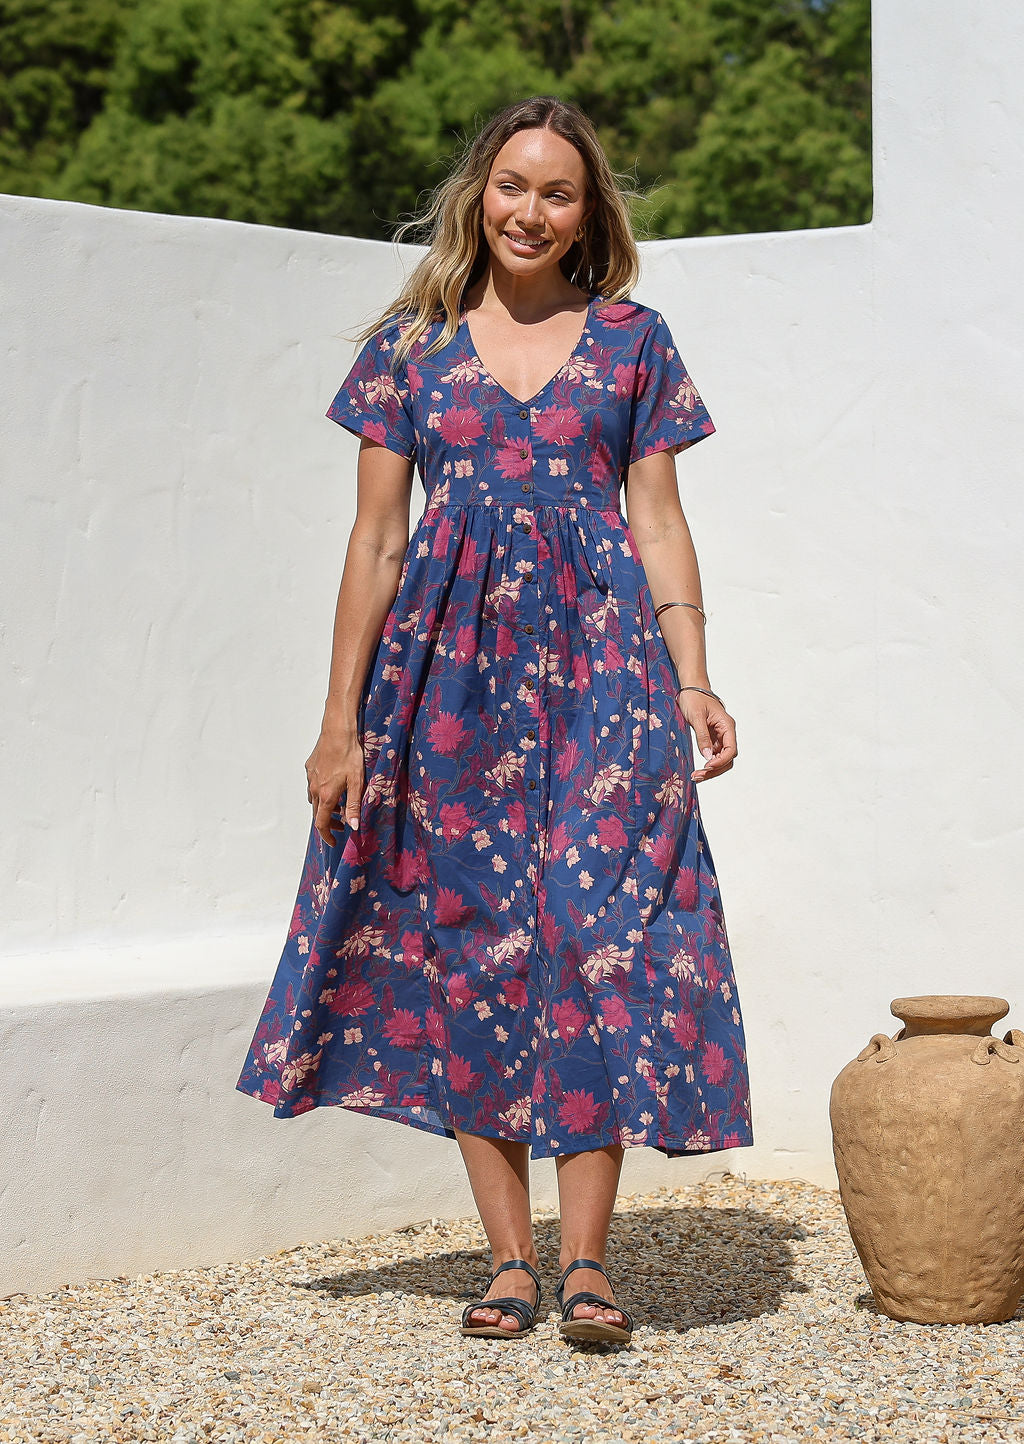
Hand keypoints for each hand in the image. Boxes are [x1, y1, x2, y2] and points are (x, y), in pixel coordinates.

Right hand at [305, 726, 364, 845]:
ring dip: (325, 807)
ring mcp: (310, 777)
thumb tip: (353, 827)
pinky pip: (313, 786)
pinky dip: (321, 792)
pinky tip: (332, 785)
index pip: (321, 823)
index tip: (333, 842)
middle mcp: (315, 788)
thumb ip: (354, 806)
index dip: (327, 835)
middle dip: (329, 823)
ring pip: (314, 800)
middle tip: (342, 824)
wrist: (338, 731)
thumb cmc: (349, 755)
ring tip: (340, 805)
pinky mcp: (310, 767)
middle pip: (317, 813)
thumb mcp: (357, 782)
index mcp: (326, 795)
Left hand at [674, 689, 737, 781]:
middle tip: (698, 776)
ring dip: (711, 769)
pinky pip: (713, 754)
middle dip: (715, 769)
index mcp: (727, 725)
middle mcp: (726, 732)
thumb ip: (703, 736)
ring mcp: (720, 736)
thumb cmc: (694, 698)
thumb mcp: (696, 716)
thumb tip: (708, 756)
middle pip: (727, 758)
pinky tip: (698, 769)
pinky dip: (707, 763)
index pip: (731, 749)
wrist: (691, 688)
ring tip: (696, 776)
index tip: (707, 766)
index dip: (721, 760)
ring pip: (721, 758)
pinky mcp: (712, 738)